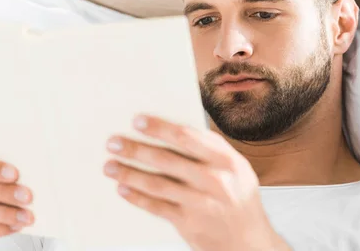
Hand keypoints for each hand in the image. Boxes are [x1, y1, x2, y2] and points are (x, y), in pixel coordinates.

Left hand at [103, 115, 289, 250]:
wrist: (250, 243)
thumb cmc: (240, 199)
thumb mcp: (237, 168)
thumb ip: (210, 149)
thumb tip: (173, 130)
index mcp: (226, 160)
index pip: (187, 137)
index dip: (159, 128)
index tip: (138, 121)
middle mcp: (214, 180)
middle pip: (167, 159)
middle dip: (136, 149)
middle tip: (114, 142)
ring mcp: (201, 203)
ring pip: (157, 184)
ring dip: (129, 173)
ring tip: (109, 166)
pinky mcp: (189, 223)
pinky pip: (156, 207)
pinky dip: (137, 197)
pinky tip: (123, 188)